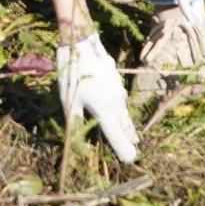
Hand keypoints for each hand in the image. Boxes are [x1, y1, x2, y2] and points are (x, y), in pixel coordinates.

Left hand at [55, 33, 139, 163]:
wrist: (82, 45)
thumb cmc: (74, 75)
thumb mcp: (69, 102)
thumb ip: (75, 122)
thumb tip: (76, 139)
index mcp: (105, 112)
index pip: (117, 137)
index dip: (124, 150)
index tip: (131, 160)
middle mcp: (117, 104)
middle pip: (125, 126)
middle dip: (128, 138)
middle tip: (135, 148)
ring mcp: (119, 92)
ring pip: (124, 112)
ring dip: (126, 124)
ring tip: (132, 135)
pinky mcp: (117, 82)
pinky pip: (120, 101)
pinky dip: (120, 109)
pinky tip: (118, 110)